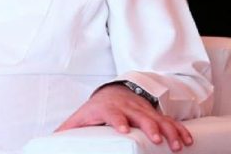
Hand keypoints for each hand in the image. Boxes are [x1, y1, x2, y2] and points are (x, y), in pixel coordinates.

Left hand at [56, 84, 192, 151]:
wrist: (112, 93)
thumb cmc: (94, 110)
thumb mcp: (80, 118)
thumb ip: (68, 130)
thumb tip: (52, 140)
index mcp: (106, 108)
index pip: (111, 112)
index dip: (117, 119)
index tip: (123, 129)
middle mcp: (125, 106)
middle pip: (138, 114)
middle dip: (149, 126)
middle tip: (157, 139)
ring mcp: (141, 108)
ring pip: (157, 118)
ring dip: (168, 130)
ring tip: (176, 144)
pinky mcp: (153, 113)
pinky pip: (168, 120)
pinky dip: (179, 129)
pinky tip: (187, 140)